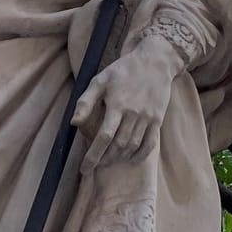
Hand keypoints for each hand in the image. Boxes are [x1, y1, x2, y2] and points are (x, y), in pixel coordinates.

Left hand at [72, 45, 177, 171]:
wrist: (155, 62)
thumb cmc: (123, 70)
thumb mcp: (100, 80)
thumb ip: (85, 101)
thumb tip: (74, 123)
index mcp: (117, 104)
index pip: (104, 137)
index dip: (93, 156)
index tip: (85, 169)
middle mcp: (133, 113)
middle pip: (118, 145)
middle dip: (105, 159)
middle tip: (97, 163)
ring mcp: (147, 117)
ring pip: (133, 146)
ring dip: (120, 157)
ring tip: (110, 160)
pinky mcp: (158, 119)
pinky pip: (149, 144)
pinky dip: (139, 155)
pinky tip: (131, 158)